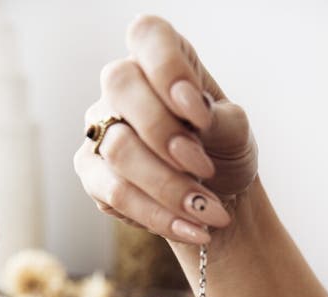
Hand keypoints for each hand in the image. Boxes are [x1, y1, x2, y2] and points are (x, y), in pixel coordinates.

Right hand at [74, 15, 257, 246]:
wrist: (215, 201)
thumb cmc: (223, 153)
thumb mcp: (235, 132)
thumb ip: (219, 118)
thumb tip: (194, 115)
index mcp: (160, 59)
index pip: (147, 36)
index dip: (167, 68)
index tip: (199, 112)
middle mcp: (121, 88)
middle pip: (121, 87)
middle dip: (167, 135)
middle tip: (206, 169)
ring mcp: (100, 129)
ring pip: (119, 150)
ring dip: (170, 188)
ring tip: (210, 213)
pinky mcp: (92, 174)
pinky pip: (116, 195)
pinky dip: (160, 216)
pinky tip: (193, 229)